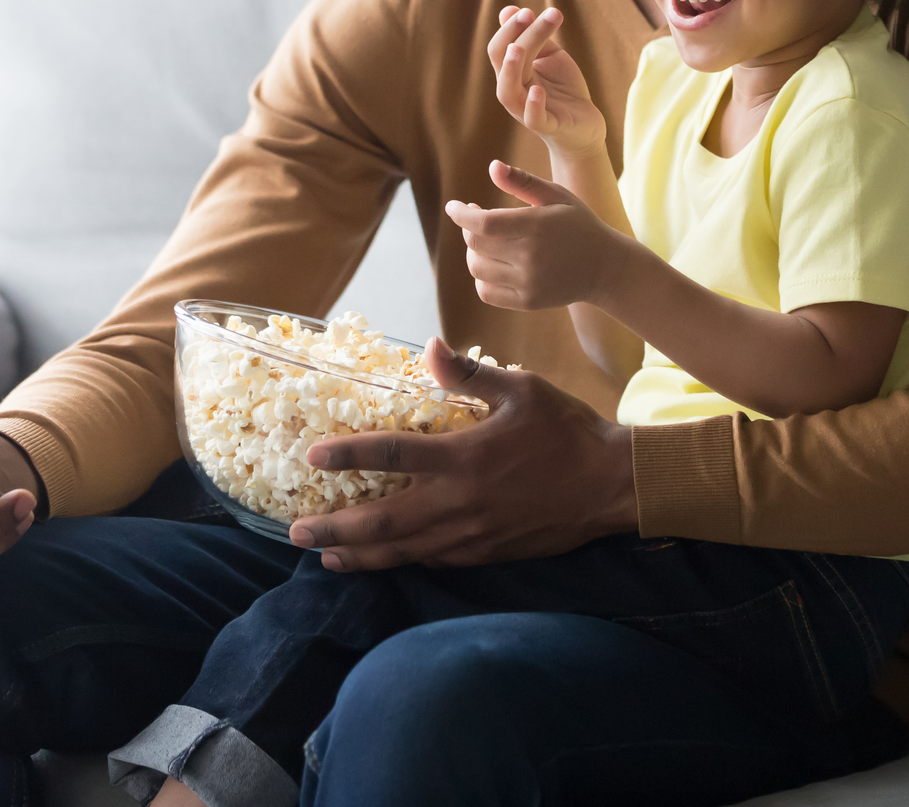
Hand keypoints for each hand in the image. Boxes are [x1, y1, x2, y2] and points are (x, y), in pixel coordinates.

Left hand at [289, 335, 636, 568]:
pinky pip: (433, 560)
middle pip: (382, 522)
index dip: (347, 455)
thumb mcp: (522, 390)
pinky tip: (384, 560)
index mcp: (463, 457)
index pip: (390, 454)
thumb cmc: (566, 431)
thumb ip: (470, 375)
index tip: (312, 456)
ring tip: (326, 558)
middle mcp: (458, 502)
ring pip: (403, 551)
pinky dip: (401, 561)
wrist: (610, 485)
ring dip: (359, 555)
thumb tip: (429, 348)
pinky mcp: (486, 553)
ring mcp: (471, 534)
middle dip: (335, 529)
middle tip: (297, 532)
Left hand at [446, 160, 633, 309]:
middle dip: (469, 229)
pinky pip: (486, 292)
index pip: (484, 223)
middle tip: (476, 219)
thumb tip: (492, 166)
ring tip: (485, 241)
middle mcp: (532, 257)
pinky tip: (492, 263)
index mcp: (538, 226)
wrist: (605, 267)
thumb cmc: (579, 224)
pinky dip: (481, 277)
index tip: (454, 206)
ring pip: (477, 268)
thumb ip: (524, 181)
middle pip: (476, 244)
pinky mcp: (527, 302)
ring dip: (474, 252)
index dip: (462, 215)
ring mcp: (529, 283)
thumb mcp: (557, 196)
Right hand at [488, 6, 605, 154]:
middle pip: (503, 61)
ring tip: (517, 48)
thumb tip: (509, 10)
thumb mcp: (550, 57)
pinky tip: (538, 90)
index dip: (511, 27)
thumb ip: (533, 37)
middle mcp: (514, 90)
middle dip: (513, 35)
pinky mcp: (547, 126)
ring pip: (507, 93)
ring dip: (511, 69)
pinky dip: (533, 105)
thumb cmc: (563, 88)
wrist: (585, 124)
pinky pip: (533, 119)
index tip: (530, 11)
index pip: (502, 46)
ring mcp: (526, 110)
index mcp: (513, 72)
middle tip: (529, 14)